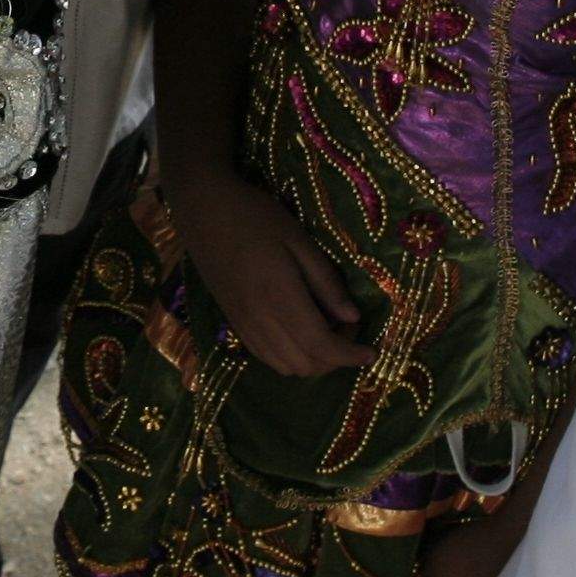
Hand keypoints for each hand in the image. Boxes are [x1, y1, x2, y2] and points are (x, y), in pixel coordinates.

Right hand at [165, 164, 369, 375]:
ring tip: (327, 330)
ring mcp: (243, 324)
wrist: (202, 209)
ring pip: (284, 367)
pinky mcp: (233, 321)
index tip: (372, 353)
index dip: (350, 356)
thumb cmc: (255, 216)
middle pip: (305, 365)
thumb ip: (326, 282)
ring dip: (313, 360)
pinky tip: (300, 331)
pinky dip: (290, 356)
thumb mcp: (299, 241)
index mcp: (280, 297)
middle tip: (348, 327)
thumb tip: (353, 317)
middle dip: (335, 359)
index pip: (322, 346)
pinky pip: (265, 356)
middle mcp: (260, 320)